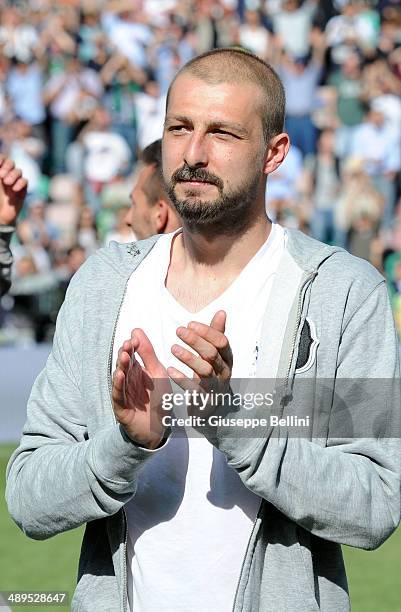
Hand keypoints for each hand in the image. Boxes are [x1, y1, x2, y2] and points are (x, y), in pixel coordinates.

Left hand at [0, 156, 27, 225]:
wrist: (0, 216)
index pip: (2, 158)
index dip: (2, 159)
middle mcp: (6, 175)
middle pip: (11, 162)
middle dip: (7, 167)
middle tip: (1, 176)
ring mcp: (15, 182)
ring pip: (18, 171)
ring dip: (13, 176)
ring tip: (7, 183)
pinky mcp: (22, 190)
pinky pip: (25, 181)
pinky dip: (20, 183)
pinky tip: (14, 189)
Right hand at [112, 328, 169, 448]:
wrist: (158, 429)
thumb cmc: (157, 399)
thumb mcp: (157, 373)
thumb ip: (148, 353)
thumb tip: (136, 330)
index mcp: (136, 371)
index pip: (131, 355)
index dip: (131, 346)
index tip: (134, 337)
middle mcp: (127, 380)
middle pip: (124, 365)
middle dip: (125, 354)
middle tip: (127, 344)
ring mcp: (123, 393)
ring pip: (119, 378)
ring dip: (121, 367)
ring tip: (124, 356)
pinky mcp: (121, 407)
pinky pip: (118, 395)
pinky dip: (118, 385)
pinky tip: (119, 375)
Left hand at [167, 310, 232, 415]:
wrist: (211, 405)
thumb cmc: (211, 373)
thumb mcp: (215, 354)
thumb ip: (216, 334)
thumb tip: (221, 312)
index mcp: (227, 358)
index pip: (221, 341)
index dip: (206, 331)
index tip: (189, 323)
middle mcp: (224, 371)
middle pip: (212, 354)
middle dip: (195, 341)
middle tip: (178, 331)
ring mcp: (216, 386)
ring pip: (205, 370)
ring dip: (188, 358)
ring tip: (173, 348)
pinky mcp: (205, 399)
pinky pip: (194, 389)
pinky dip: (182, 379)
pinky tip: (169, 370)